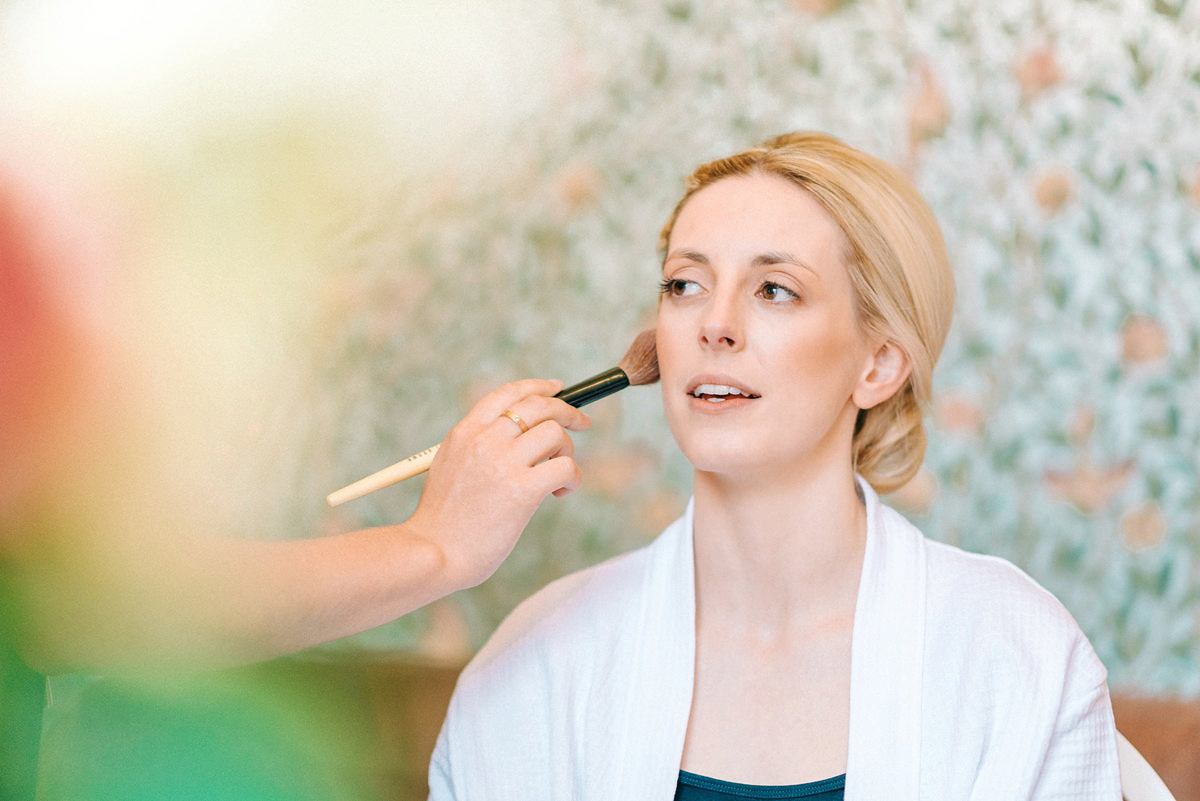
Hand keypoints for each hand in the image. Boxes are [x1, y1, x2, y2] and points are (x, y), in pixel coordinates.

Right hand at [407, 379, 590, 590]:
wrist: (432, 553)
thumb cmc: (443, 521)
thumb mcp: (450, 466)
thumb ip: (477, 447)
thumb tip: (516, 437)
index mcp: (465, 432)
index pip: (508, 393)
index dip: (538, 386)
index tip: (557, 389)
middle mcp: (484, 440)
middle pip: (538, 405)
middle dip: (567, 410)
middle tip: (582, 423)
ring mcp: (503, 463)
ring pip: (555, 433)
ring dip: (567, 450)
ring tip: (558, 475)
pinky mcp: (522, 490)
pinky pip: (565, 467)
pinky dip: (572, 478)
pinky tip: (560, 493)